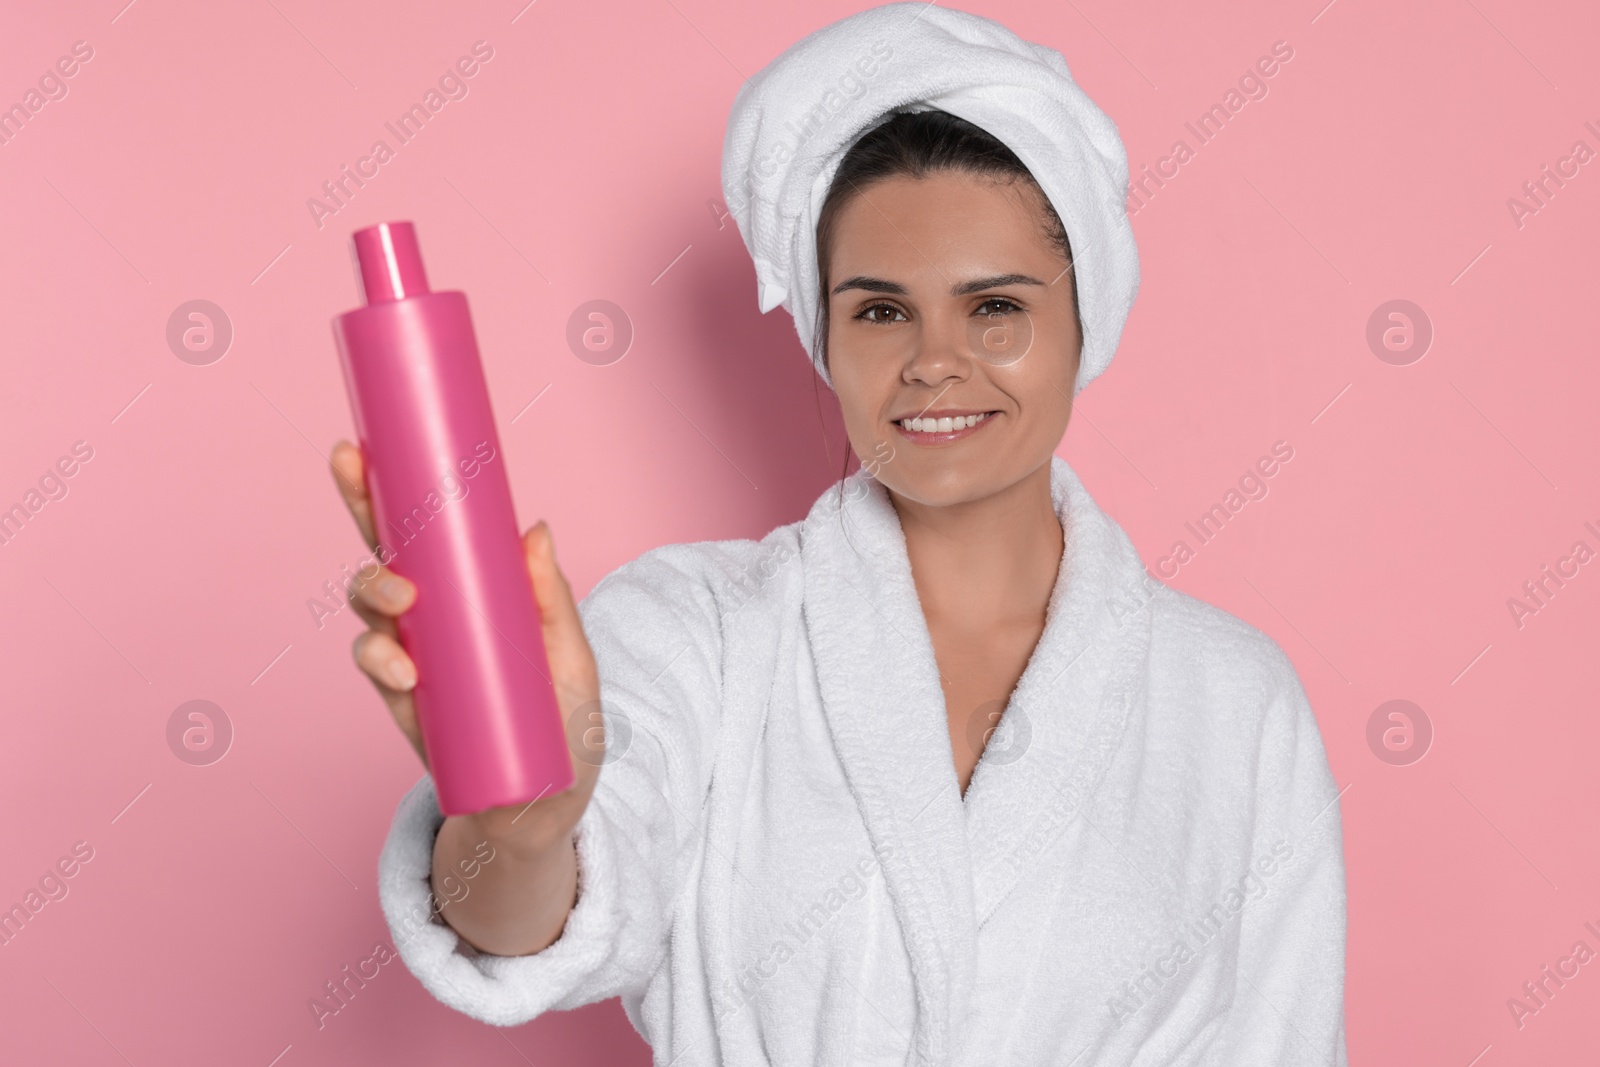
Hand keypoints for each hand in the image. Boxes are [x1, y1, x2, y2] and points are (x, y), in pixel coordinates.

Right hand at [329, 440, 604, 856]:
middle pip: (382, 550)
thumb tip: (535, 529)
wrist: (545, 809)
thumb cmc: (562, 724)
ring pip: (368, 607)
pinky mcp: (404, 705)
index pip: (422, 529)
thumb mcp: (571, 658)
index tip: (362, 446)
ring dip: (375, 591)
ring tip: (404, 602)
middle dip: (358, 504)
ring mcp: (412, 657)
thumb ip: (552, 601)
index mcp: (468, 590)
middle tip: (351, 471)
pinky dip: (383, 663)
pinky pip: (377, 672)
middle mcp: (431, 616)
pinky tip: (407, 670)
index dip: (387, 487)